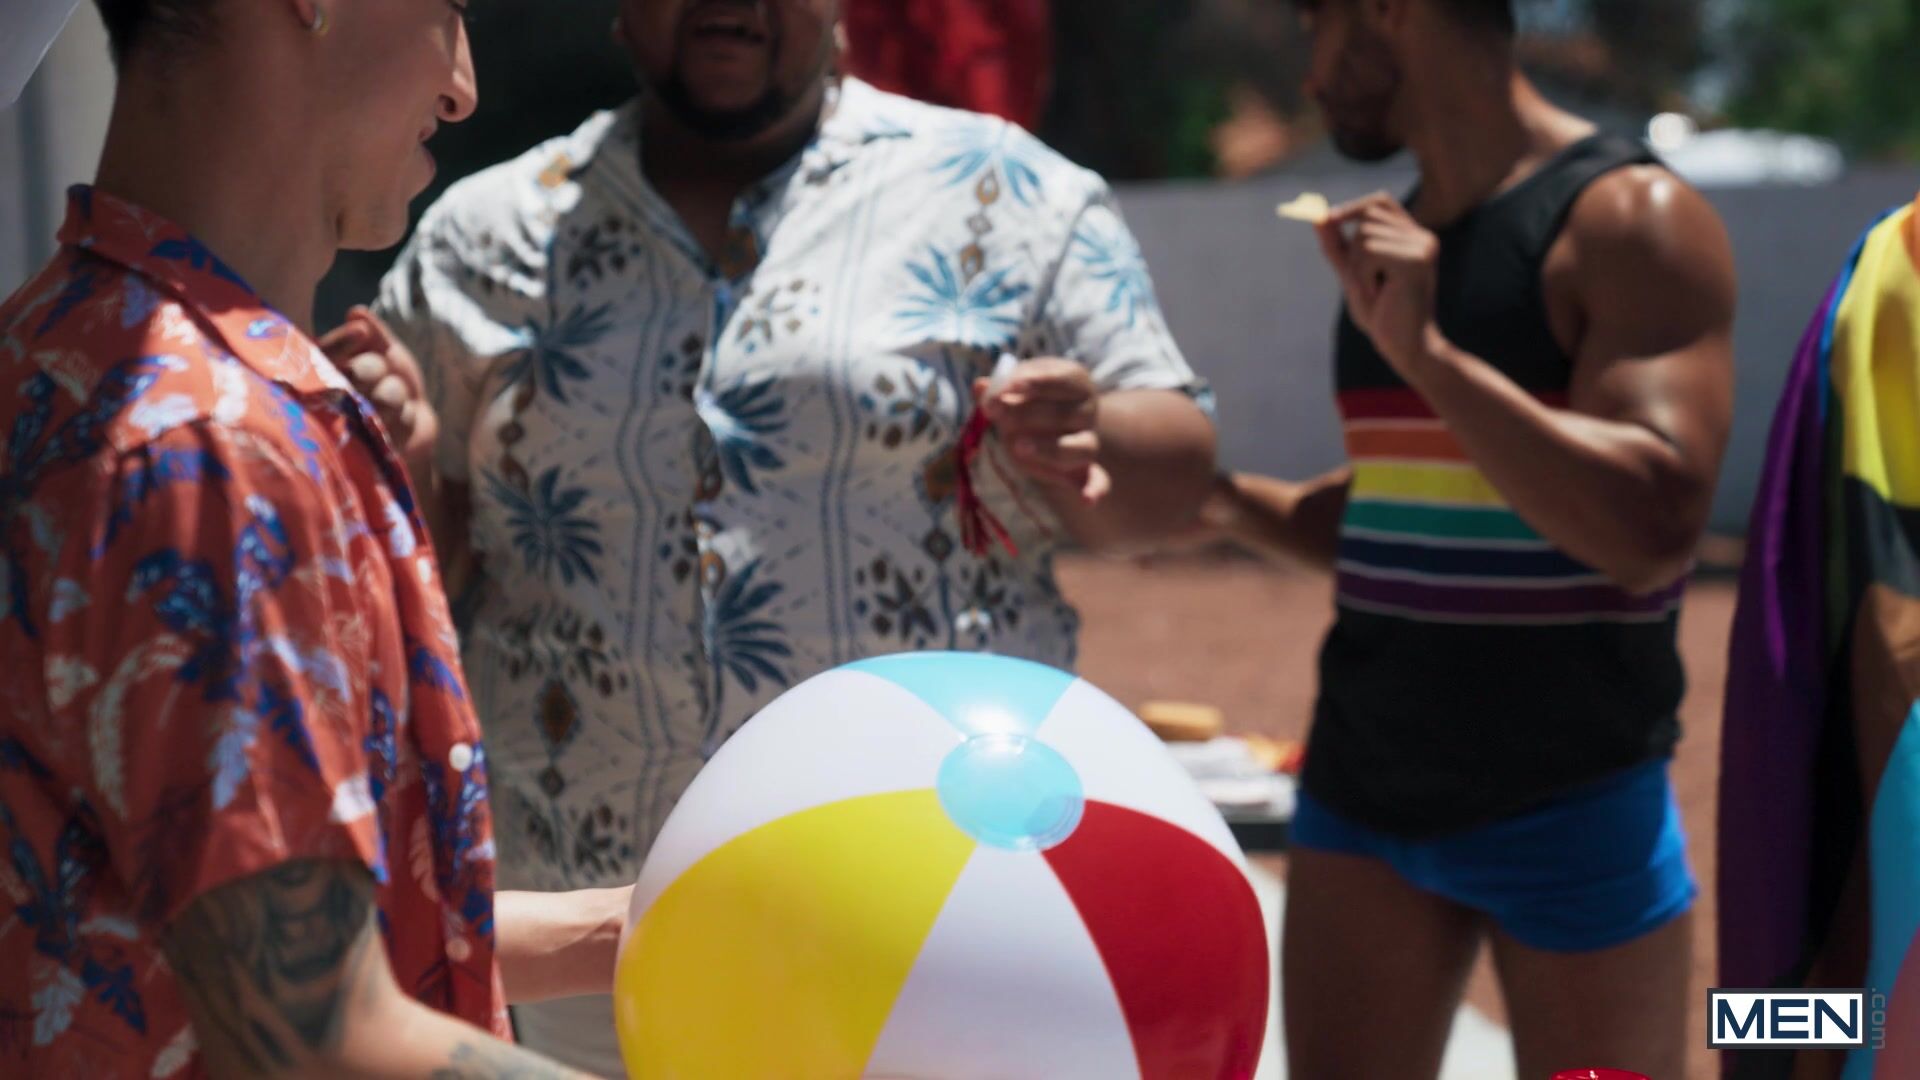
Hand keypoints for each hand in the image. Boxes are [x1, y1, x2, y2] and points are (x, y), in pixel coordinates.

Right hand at [318, 306, 437, 470]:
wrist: (413, 421)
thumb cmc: (393, 380)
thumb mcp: (385, 351)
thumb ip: (374, 334)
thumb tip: (356, 312)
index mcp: (325, 372)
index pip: (325, 353)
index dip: (342, 342)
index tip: (361, 331)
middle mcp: (328, 401)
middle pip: (355, 373)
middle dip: (374, 368)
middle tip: (381, 372)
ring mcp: (346, 429)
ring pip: (381, 396)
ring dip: (395, 393)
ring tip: (392, 400)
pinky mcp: (366, 451)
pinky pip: (394, 424)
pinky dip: (404, 417)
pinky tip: (397, 422)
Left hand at [974, 357, 1110, 503]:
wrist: (1039, 419)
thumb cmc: (1024, 395)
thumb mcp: (1012, 384)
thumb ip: (998, 388)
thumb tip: (980, 387)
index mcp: (1075, 379)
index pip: (1061, 379)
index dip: (1037, 382)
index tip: (1012, 386)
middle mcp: (1087, 409)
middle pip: (1062, 414)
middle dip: (1025, 413)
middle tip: (996, 412)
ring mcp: (1087, 439)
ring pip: (1079, 447)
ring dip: (1048, 449)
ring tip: (1018, 446)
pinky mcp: (1081, 468)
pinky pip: (1097, 480)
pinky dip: (1095, 489)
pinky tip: (1088, 500)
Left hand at [1316, 193, 1446, 377]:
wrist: (1406, 346)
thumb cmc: (1382, 314)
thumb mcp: (1353, 274)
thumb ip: (1337, 247)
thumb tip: (1318, 217)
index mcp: (1412, 237)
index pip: (1380, 202)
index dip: (1353, 207)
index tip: (1329, 220)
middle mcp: (1422, 236)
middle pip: (1367, 217)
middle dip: (1353, 251)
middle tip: (1366, 284)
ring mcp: (1422, 245)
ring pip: (1365, 236)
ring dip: (1357, 269)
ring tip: (1375, 293)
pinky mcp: (1417, 259)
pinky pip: (1369, 253)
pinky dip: (1363, 277)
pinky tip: (1380, 296)